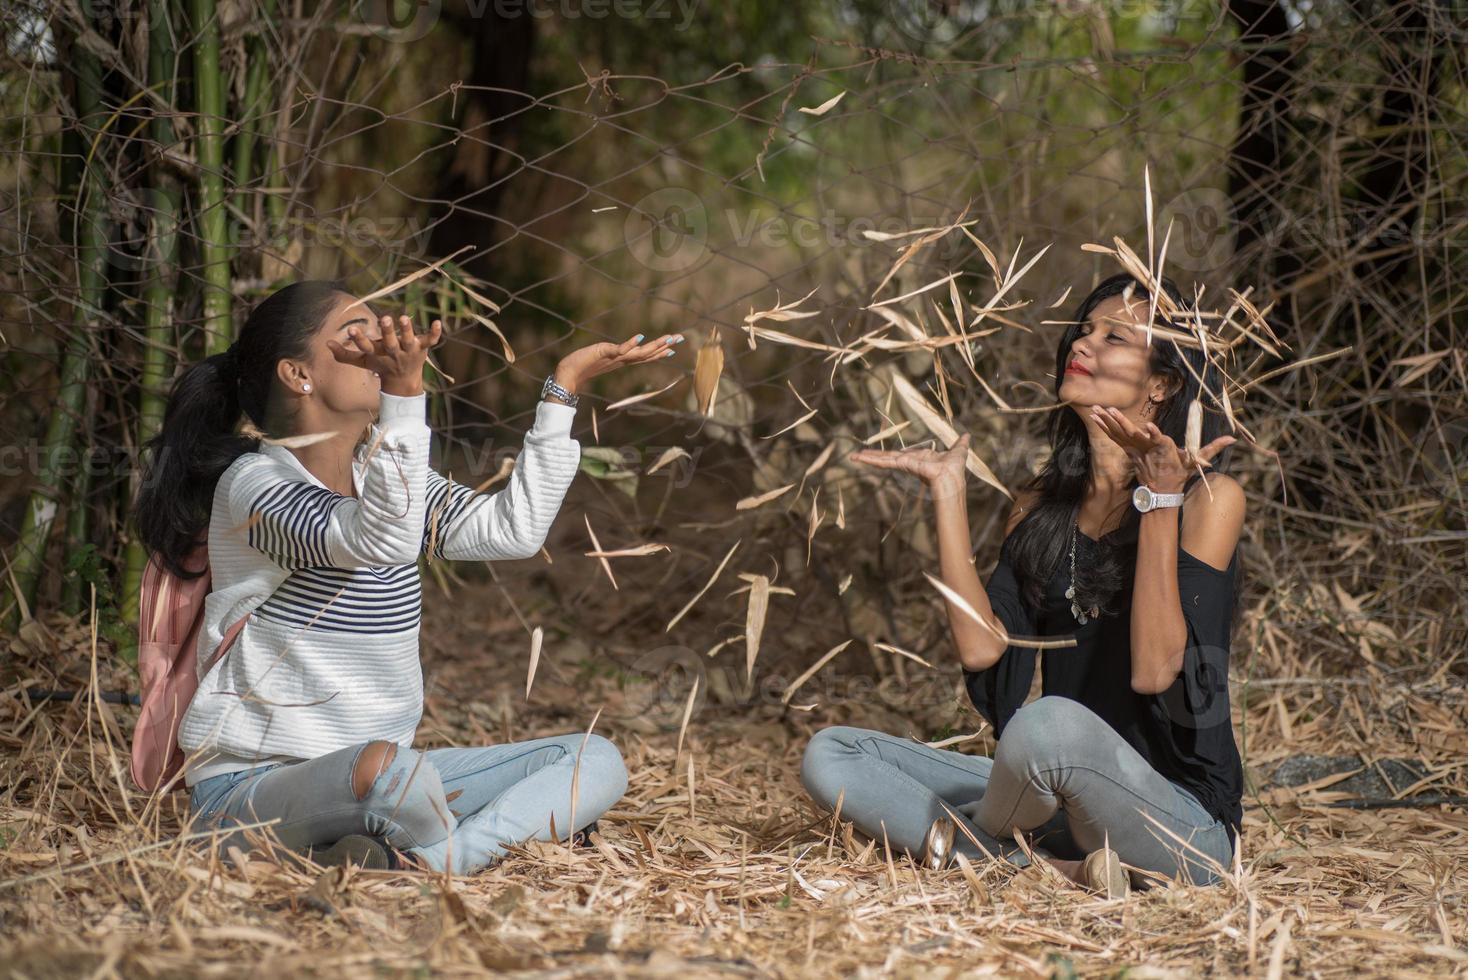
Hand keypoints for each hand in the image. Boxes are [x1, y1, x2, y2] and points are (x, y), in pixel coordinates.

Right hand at [326, 314, 442, 396]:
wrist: (404, 382)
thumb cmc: (381, 366)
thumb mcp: (364, 361)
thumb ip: (345, 354)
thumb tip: (326, 344)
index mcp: (379, 354)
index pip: (367, 347)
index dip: (359, 339)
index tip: (351, 329)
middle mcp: (394, 353)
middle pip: (390, 343)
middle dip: (388, 331)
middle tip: (385, 318)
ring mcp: (409, 351)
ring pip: (410, 340)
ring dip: (407, 330)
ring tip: (404, 317)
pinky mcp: (423, 348)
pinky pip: (431, 341)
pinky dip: (435, 333)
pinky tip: (438, 322)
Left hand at [553, 332, 683, 394]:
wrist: (568, 374)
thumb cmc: (582, 365)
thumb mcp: (602, 357)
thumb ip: (612, 354)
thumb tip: (617, 352)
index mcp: (622, 360)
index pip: (644, 356)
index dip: (659, 352)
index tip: (673, 348)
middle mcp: (621, 360)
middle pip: (647, 354)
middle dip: (663, 346)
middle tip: (679, 338)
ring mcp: (614, 358)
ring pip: (638, 352)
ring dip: (654, 346)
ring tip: (668, 339)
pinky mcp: (604, 353)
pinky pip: (620, 349)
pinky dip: (630, 344)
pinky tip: (640, 337)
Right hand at [849, 432, 970, 501]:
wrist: (952, 477)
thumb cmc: (955, 467)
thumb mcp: (958, 450)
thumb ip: (960, 443)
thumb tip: (968, 435)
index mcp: (918, 459)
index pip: (899, 456)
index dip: (888, 455)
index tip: (878, 455)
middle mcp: (909, 462)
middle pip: (887, 457)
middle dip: (872, 457)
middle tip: (857, 455)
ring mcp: (904, 464)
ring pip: (882, 459)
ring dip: (868, 458)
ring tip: (853, 457)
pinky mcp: (902, 464)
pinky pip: (885, 461)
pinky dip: (872, 460)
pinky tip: (861, 458)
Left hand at [1089, 405, 1234, 493]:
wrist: (1161, 491)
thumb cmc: (1179, 474)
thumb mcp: (1196, 463)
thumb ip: (1212, 449)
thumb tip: (1232, 439)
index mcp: (1165, 450)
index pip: (1160, 441)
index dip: (1154, 435)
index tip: (1148, 428)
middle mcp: (1148, 450)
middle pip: (1134, 435)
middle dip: (1122, 423)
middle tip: (1111, 411)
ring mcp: (1136, 451)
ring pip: (1120, 434)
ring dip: (1108, 422)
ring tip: (1096, 409)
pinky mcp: (1129, 451)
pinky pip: (1114, 437)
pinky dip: (1104, 427)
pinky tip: (1095, 416)